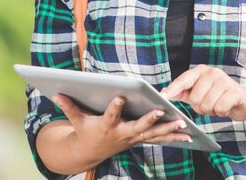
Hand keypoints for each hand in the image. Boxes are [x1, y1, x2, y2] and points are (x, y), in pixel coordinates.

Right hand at [52, 94, 191, 164]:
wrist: (92, 152)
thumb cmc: (86, 131)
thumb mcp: (77, 120)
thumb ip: (69, 106)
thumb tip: (56, 91)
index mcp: (107, 126)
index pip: (111, 115)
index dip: (115, 107)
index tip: (120, 96)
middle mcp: (123, 133)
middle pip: (138, 127)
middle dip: (150, 120)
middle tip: (160, 111)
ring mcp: (134, 138)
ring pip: (154, 135)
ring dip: (169, 130)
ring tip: (183, 124)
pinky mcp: (141, 139)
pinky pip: (160, 139)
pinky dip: (174, 137)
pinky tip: (189, 135)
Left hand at [161, 64, 245, 120]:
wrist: (244, 102)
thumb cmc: (218, 97)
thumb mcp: (199, 93)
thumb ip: (182, 92)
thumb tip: (164, 93)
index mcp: (201, 71)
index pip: (183, 80)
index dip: (172, 89)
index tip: (162, 96)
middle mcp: (212, 72)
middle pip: (194, 98)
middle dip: (200, 107)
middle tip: (209, 104)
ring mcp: (224, 80)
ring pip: (206, 105)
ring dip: (211, 111)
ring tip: (218, 105)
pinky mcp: (235, 91)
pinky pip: (219, 108)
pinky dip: (221, 112)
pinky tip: (226, 107)